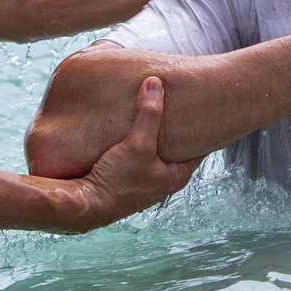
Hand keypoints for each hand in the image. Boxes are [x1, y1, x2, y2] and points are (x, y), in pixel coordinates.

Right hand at [66, 77, 200, 231]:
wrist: (82, 205)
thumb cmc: (114, 183)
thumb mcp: (137, 144)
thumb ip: (148, 114)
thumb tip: (154, 85)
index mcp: (176, 176)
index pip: (199, 148)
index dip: (203, 128)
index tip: (208, 109)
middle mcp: (163, 180)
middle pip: (179, 148)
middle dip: (179, 128)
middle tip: (185, 106)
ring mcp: (144, 180)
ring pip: (157, 151)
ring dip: (157, 136)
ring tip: (160, 113)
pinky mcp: (125, 179)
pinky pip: (138, 154)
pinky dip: (140, 142)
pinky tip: (134, 129)